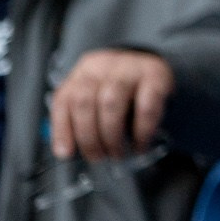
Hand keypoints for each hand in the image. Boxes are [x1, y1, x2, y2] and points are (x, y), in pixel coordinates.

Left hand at [49, 50, 173, 161]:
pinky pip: (146, 108)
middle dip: (89, 138)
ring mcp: (131, 69)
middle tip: (98, 156)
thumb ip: (80, 118)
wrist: (157, 64)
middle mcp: (105, 66)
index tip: (67, 153)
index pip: (64, 99)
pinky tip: (140, 144)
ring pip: (110, 104)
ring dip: (111, 136)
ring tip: (117, 152)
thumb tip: (66, 151)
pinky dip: (142, 132)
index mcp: (85, 70)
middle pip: (85, 102)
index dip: (62, 129)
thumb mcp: (98, 94)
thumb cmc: (125, 88)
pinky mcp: (157, 77)